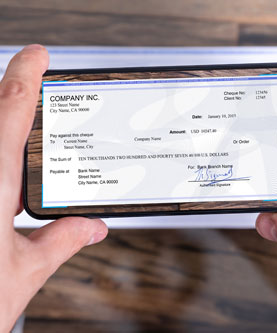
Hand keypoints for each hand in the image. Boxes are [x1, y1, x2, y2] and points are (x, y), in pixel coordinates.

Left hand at [0, 45, 107, 331]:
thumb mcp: (25, 271)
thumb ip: (62, 241)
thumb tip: (91, 228)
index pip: (9, 109)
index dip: (25, 74)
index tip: (39, 55)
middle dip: (14, 93)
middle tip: (40, 87)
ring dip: (6, 122)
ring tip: (32, 123)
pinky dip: (3, 152)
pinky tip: (13, 170)